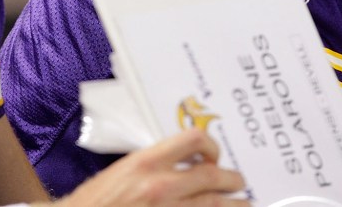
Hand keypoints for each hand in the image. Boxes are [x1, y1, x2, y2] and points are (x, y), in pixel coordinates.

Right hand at [51, 128, 247, 206]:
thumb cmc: (98, 200)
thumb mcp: (124, 170)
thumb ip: (156, 164)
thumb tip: (186, 161)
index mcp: (147, 162)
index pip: (193, 141)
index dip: (212, 146)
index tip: (215, 155)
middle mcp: (161, 186)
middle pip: (213, 177)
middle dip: (233, 180)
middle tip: (239, 182)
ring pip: (215, 206)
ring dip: (235, 205)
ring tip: (243, 205)